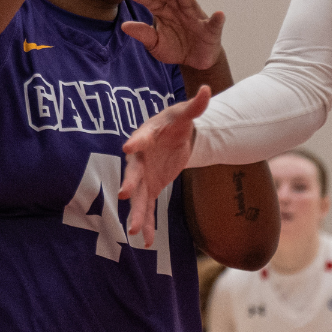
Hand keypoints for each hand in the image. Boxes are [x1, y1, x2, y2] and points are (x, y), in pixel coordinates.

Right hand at [118, 84, 210, 247]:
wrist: (173, 136)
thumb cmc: (175, 122)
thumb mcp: (185, 113)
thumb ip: (195, 105)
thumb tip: (206, 90)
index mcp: (147, 135)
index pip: (141, 137)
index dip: (136, 142)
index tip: (128, 147)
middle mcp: (140, 158)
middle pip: (133, 171)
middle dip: (130, 182)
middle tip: (125, 193)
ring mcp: (143, 175)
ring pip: (138, 196)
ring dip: (137, 212)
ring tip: (134, 230)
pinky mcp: (150, 188)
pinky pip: (147, 208)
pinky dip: (148, 223)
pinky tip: (146, 241)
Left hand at [121, 0, 224, 69]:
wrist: (194, 60)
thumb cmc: (174, 47)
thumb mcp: (155, 43)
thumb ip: (143, 34)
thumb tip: (124, 26)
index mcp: (164, 11)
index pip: (151, 1)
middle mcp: (179, 9)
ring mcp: (195, 17)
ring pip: (189, 2)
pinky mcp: (210, 29)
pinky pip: (214, 23)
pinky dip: (217, 19)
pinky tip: (219, 14)